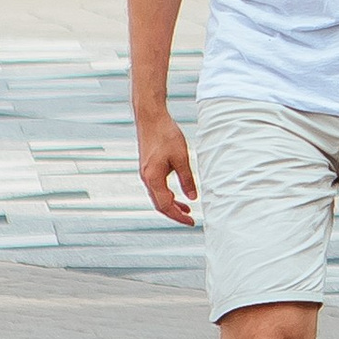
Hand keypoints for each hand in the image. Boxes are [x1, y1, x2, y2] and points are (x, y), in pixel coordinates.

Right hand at [136, 108, 198, 224]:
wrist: (150, 117)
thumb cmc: (165, 134)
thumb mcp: (181, 158)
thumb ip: (187, 179)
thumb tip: (193, 197)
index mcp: (153, 178)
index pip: (166, 205)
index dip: (178, 216)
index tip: (191, 221)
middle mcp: (146, 178)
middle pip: (159, 204)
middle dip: (175, 213)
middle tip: (190, 219)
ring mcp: (145, 173)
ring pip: (158, 196)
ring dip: (171, 204)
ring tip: (187, 208)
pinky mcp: (148, 167)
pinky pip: (156, 187)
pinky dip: (167, 193)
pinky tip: (177, 192)